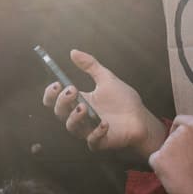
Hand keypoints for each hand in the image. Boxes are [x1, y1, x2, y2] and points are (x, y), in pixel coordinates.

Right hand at [42, 50, 166, 155]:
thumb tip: (73, 51)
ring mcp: (89, 130)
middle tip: (73, 90)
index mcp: (78, 101)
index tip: (57, 83)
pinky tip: (104, 123)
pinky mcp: (101, 142)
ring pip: (71, 128)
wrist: (141, 117)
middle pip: (60, 113)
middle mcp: (80, 117)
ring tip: (84, 107)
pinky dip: (95, 133)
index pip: (55, 100)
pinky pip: (92, 142)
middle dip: (62, 102)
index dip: (51, 94)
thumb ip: (90, 65)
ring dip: (74, 117)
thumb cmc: (123, 100)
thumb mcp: (106, 78)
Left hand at [148, 115, 192, 193]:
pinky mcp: (158, 157)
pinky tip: (173, 177)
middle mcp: (183, 130)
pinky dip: (160, 169)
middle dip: (174, 146)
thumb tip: (189, 140)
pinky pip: (155, 160)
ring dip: (168, 158)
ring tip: (181, 173)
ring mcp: (169, 143)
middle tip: (184, 163)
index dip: (181, 134)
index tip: (186, 146)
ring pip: (162, 149)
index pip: (180, 121)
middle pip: (170, 136)